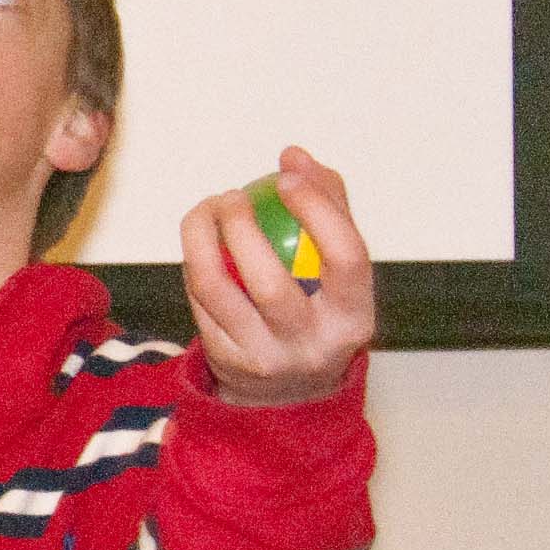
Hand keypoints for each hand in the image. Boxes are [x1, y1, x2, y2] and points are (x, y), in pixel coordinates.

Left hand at [178, 146, 375, 405]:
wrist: (290, 395)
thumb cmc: (321, 309)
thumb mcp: (340, 271)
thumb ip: (329, 209)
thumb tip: (294, 155)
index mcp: (354, 320)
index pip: (345, 258)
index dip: (318, 209)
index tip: (288, 175)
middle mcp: (310, 347)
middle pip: (271, 282)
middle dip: (243, 227)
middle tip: (234, 193)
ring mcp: (262, 358)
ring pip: (217, 289)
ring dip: (202, 236)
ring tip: (210, 206)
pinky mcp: (223, 361)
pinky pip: (199, 299)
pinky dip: (195, 259)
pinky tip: (201, 236)